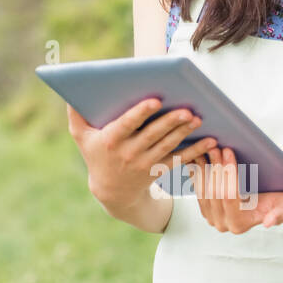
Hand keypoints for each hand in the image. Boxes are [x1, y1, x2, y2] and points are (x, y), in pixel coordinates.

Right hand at [67, 98, 217, 210]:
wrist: (111, 191)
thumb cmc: (96, 154)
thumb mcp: (81, 136)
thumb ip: (76, 113)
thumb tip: (71, 91)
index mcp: (111, 141)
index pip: (127, 125)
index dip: (141, 113)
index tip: (155, 101)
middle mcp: (129, 153)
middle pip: (152, 135)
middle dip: (170, 122)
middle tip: (187, 110)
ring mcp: (145, 163)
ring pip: (168, 146)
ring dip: (184, 133)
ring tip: (198, 119)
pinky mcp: (159, 170)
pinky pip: (180, 160)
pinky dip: (196, 151)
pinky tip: (211, 141)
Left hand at [189, 147, 282, 233]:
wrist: (275, 203)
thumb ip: (278, 216)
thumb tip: (270, 222)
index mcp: (239, 225)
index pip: (229, 196)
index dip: (228, 173)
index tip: (229, 151)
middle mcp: (222, 224)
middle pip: (214, 192)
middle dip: (215, 166)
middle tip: (215, 145)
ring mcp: (211, 217)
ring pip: (203, 189)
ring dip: (204, 167)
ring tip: (205, 147)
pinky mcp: (206, 208)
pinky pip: (198, 188)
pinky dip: (197, 171)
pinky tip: (197, 156)